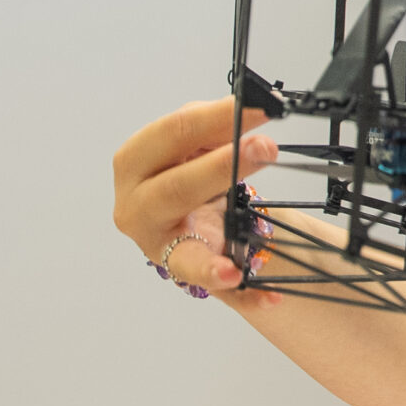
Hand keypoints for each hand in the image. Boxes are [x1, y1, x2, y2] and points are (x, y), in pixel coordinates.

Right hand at [112, 97, 282, 305]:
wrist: (183, 210)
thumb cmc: (185, 168)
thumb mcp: (193, 140)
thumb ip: (216, 127)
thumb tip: (251, 113)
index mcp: (135, 162)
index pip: (173, 132)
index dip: (217, 117)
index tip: (260, 108)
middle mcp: (136, 207)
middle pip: (174, 189)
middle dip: (220, 167)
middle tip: (266, 148)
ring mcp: (157, 247)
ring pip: (184, 252)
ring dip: (217, 251)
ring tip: (245, 249)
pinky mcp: (184, 273)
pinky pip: (216, 288)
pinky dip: (245, 294)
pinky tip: (270, 298)